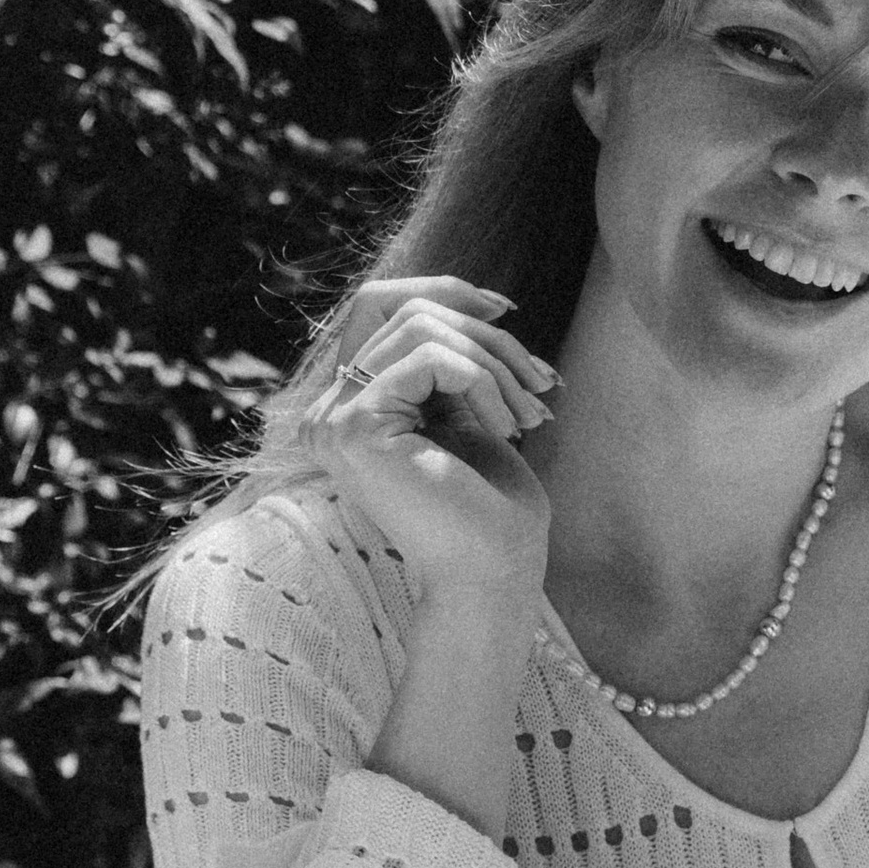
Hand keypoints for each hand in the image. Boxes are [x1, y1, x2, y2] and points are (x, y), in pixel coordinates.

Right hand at [304, 278, 553, 609]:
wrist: (494, 578)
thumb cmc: (492, 511)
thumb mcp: (470, 412)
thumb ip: (450, 359)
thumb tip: (470, 296)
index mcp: (349, 409)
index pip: (377, 305)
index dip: (442, 290)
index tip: (507, 309)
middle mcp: (326, 413)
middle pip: (405, 308)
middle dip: (488, 334)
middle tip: (542, 384)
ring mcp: (332, 421)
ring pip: (419, 326)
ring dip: (494, 361)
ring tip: (529, 415)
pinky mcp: (354, 428)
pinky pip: (429, 358)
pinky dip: (482, 382)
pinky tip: (505, 428)